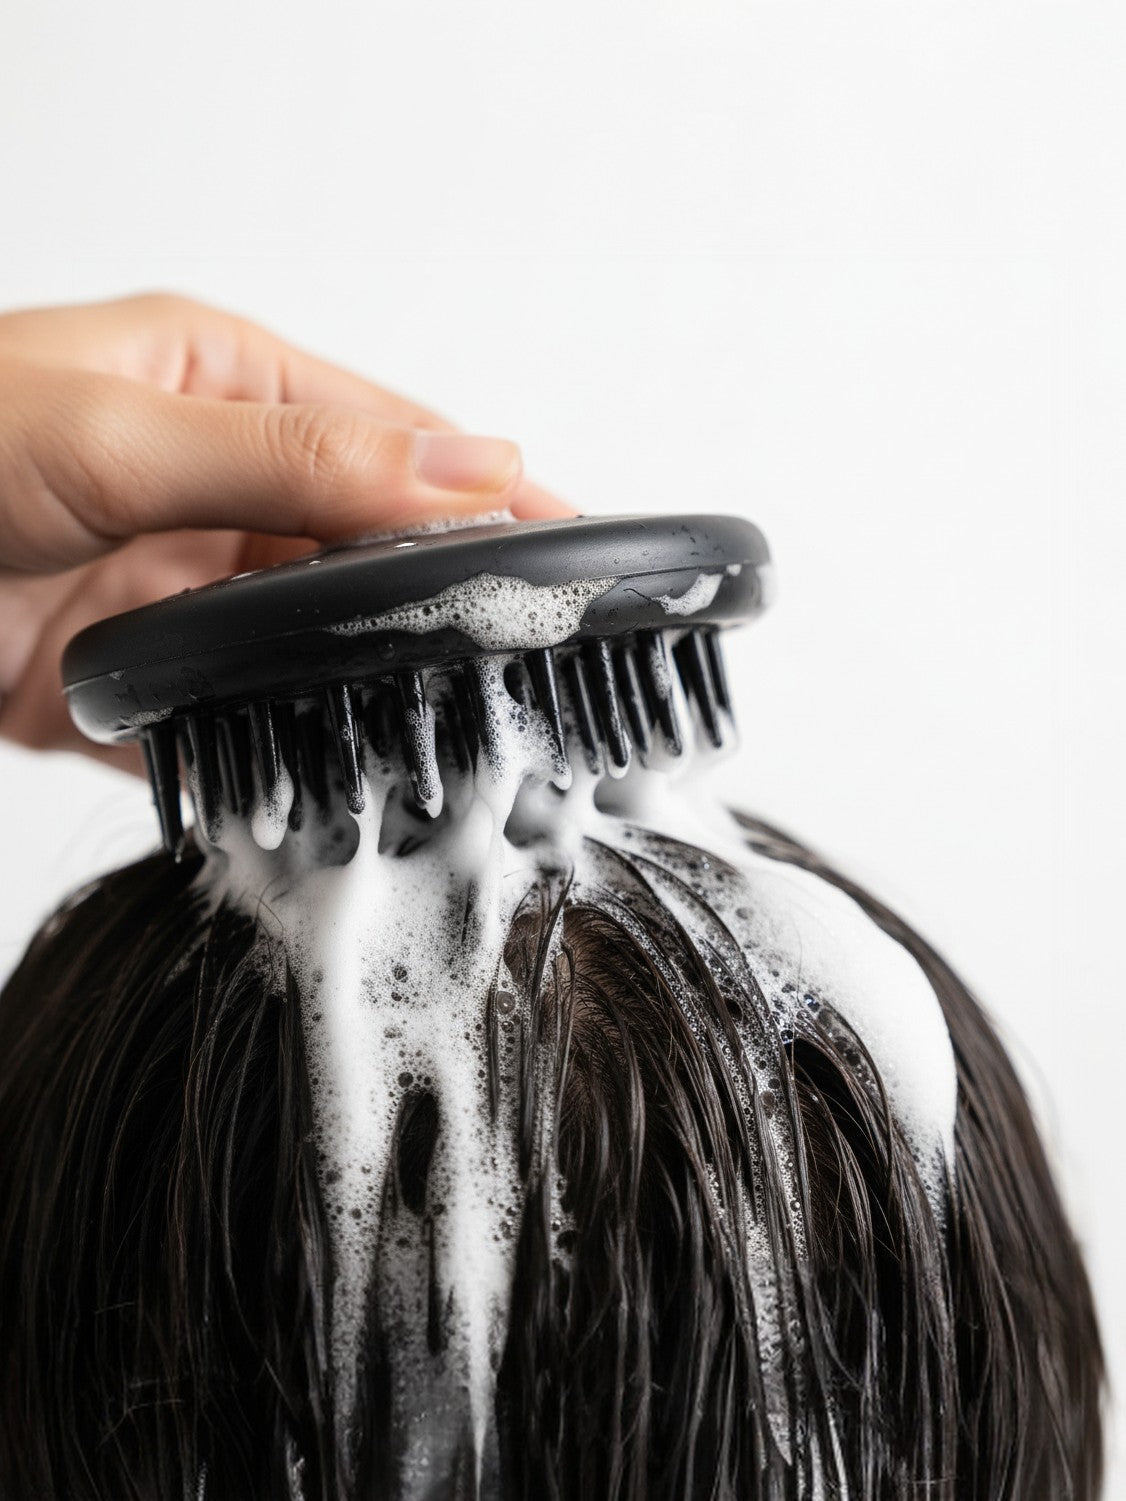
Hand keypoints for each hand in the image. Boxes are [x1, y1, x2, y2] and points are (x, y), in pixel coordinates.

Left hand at [0, 293, 572, 767]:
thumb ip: (300, 459)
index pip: (394, 438)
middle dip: (434, 601)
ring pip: (304, 643)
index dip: (490, 492)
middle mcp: (209, 482)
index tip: (577, 546)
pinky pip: (228, 718)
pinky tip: (318, 775)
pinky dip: (269, 750)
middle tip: (526, 658)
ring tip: (443, 729)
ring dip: (357, 685)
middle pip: (361, 548)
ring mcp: (172, 583)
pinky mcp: (129, 675)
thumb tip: (470, 465)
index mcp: (221, 385)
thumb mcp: (121, 435)